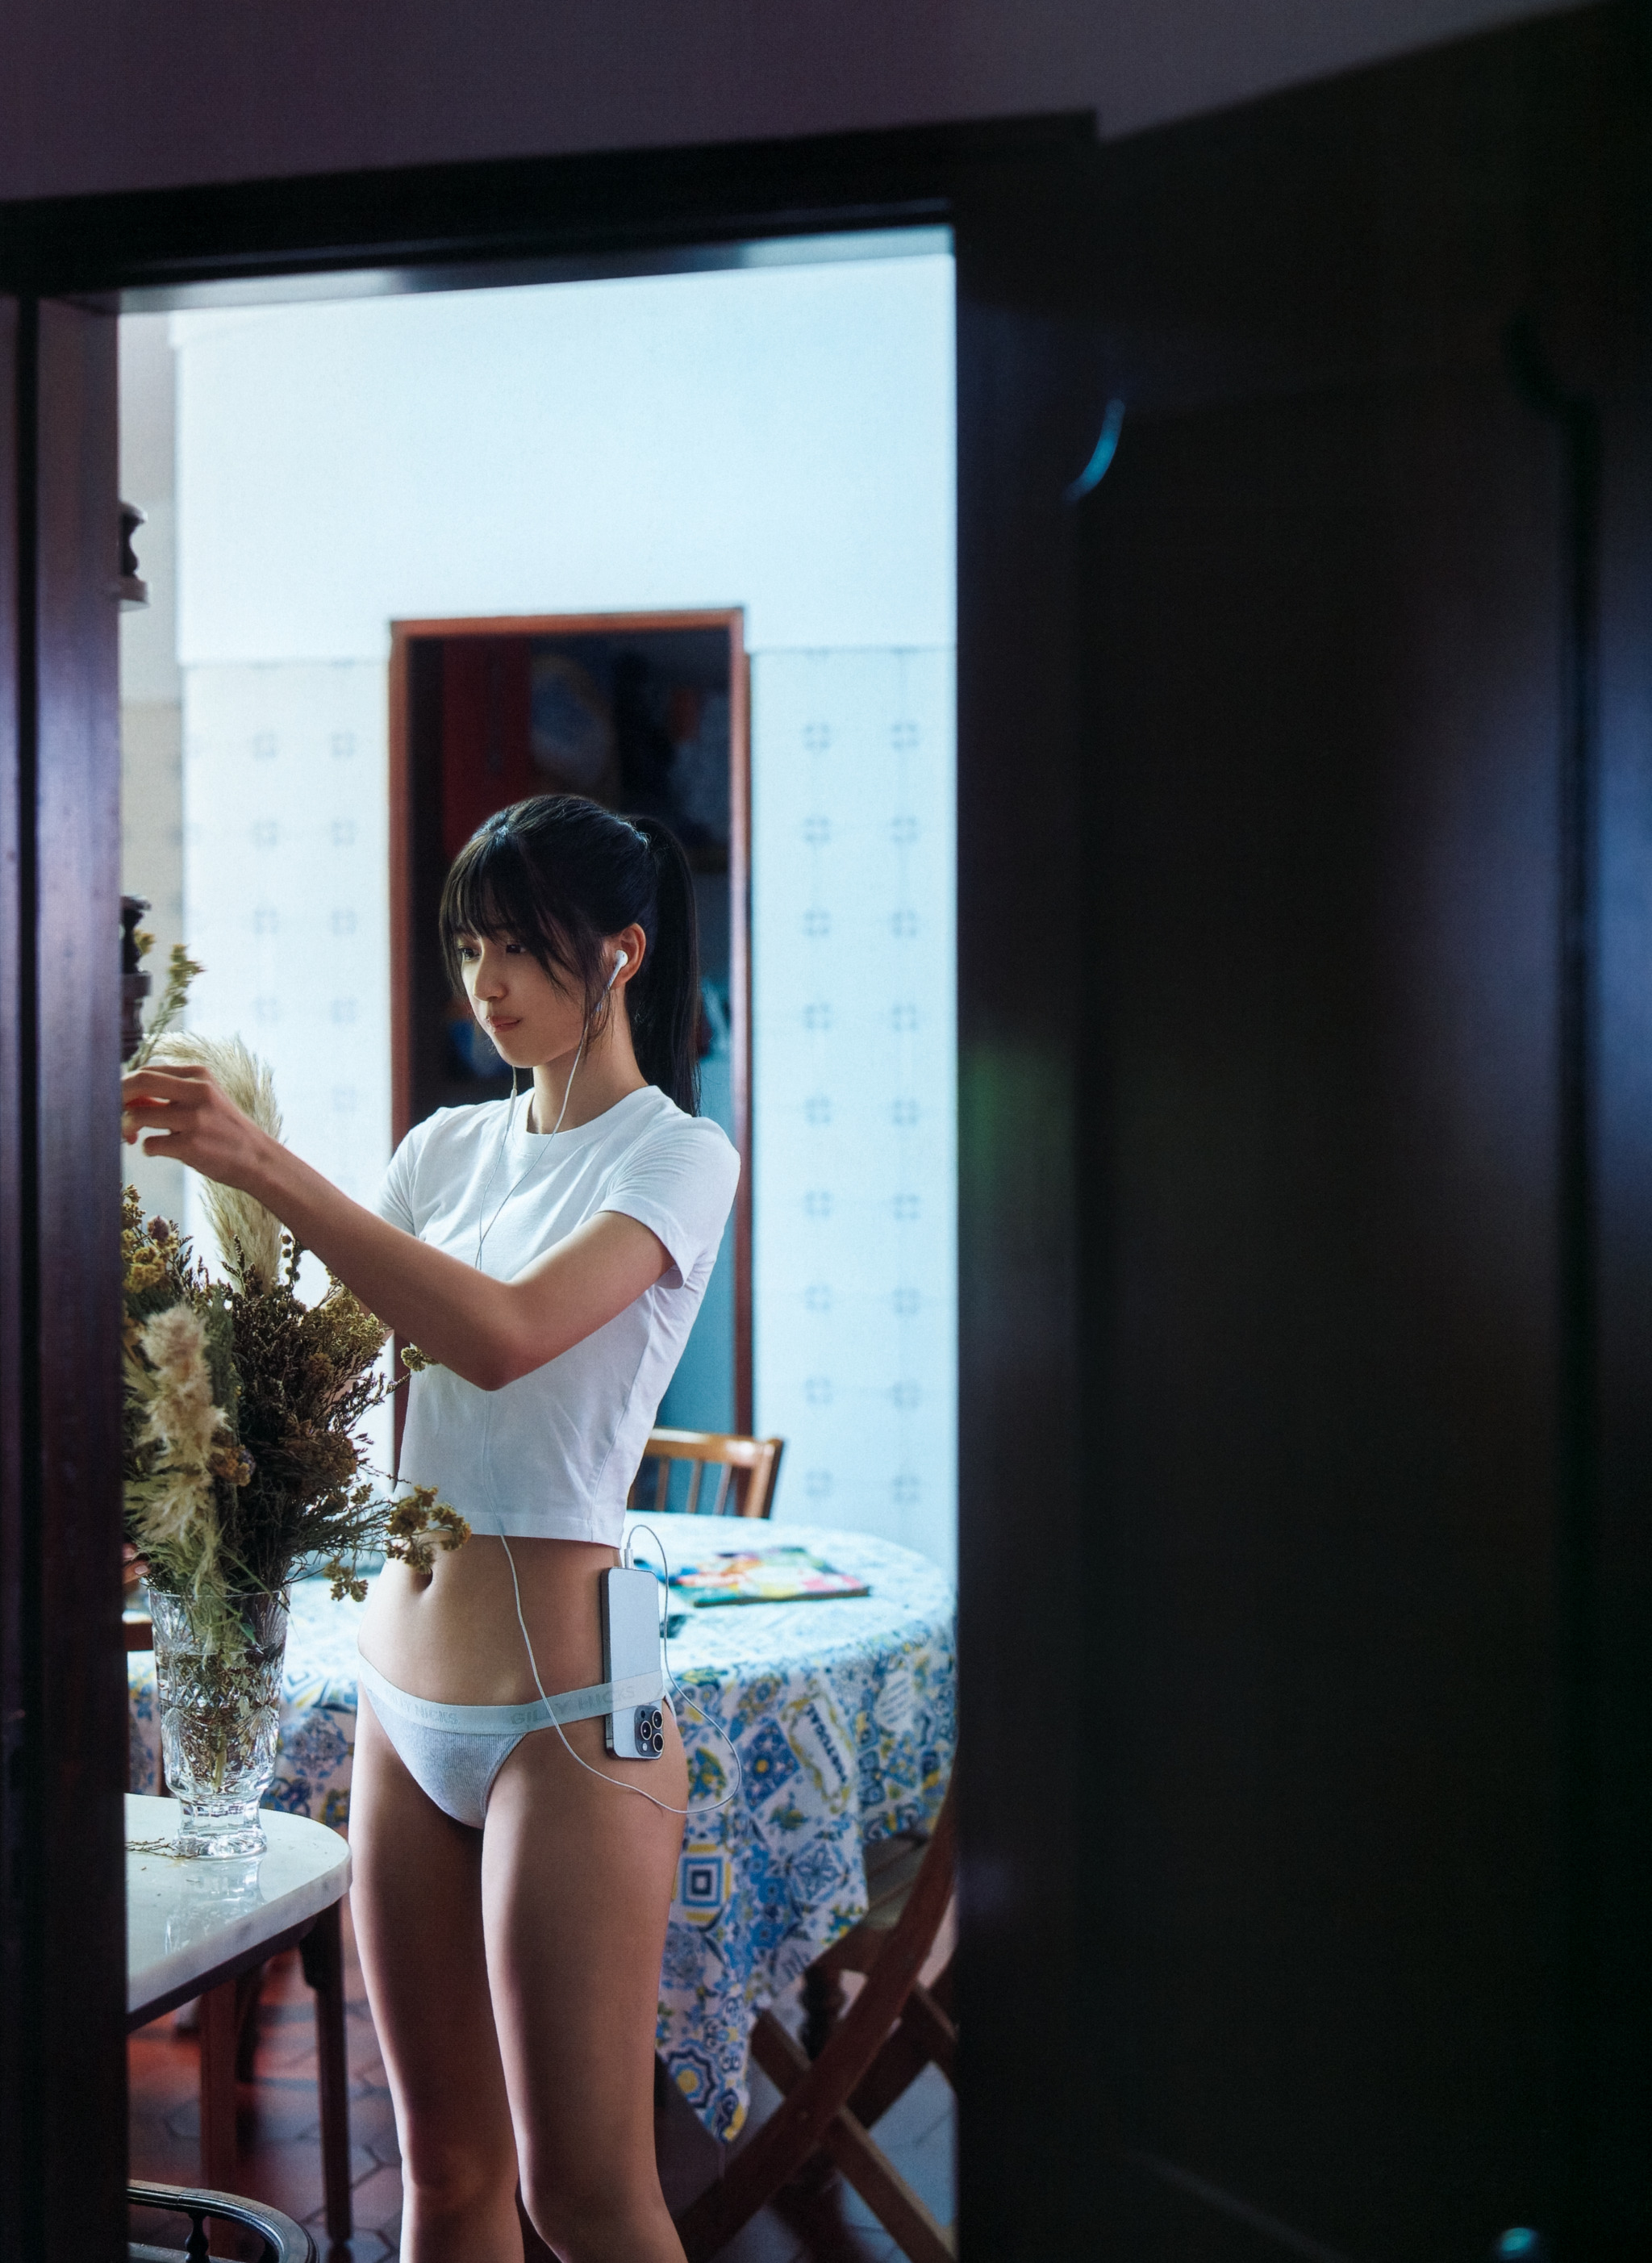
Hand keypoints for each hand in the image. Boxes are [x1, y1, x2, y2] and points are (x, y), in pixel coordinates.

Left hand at [120, 1064, 272, 1190]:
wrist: (257, 1159)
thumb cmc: (224, 1129)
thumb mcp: (204, 1100)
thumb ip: (171, 1094)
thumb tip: (126, 1097)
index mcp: (199, 1075)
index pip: (148, 1071)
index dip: (126, 1086)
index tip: (122, 1103)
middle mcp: (198, 1092)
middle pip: (140, 1082)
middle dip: (117, 1098)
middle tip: (111, 1114)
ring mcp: (195, 1119)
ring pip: (138, 1116)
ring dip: (127, 1128)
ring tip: (132, 1137)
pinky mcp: (192, 1145)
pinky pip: (150, 1144)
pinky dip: (147, 1148)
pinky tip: (159, 1151)